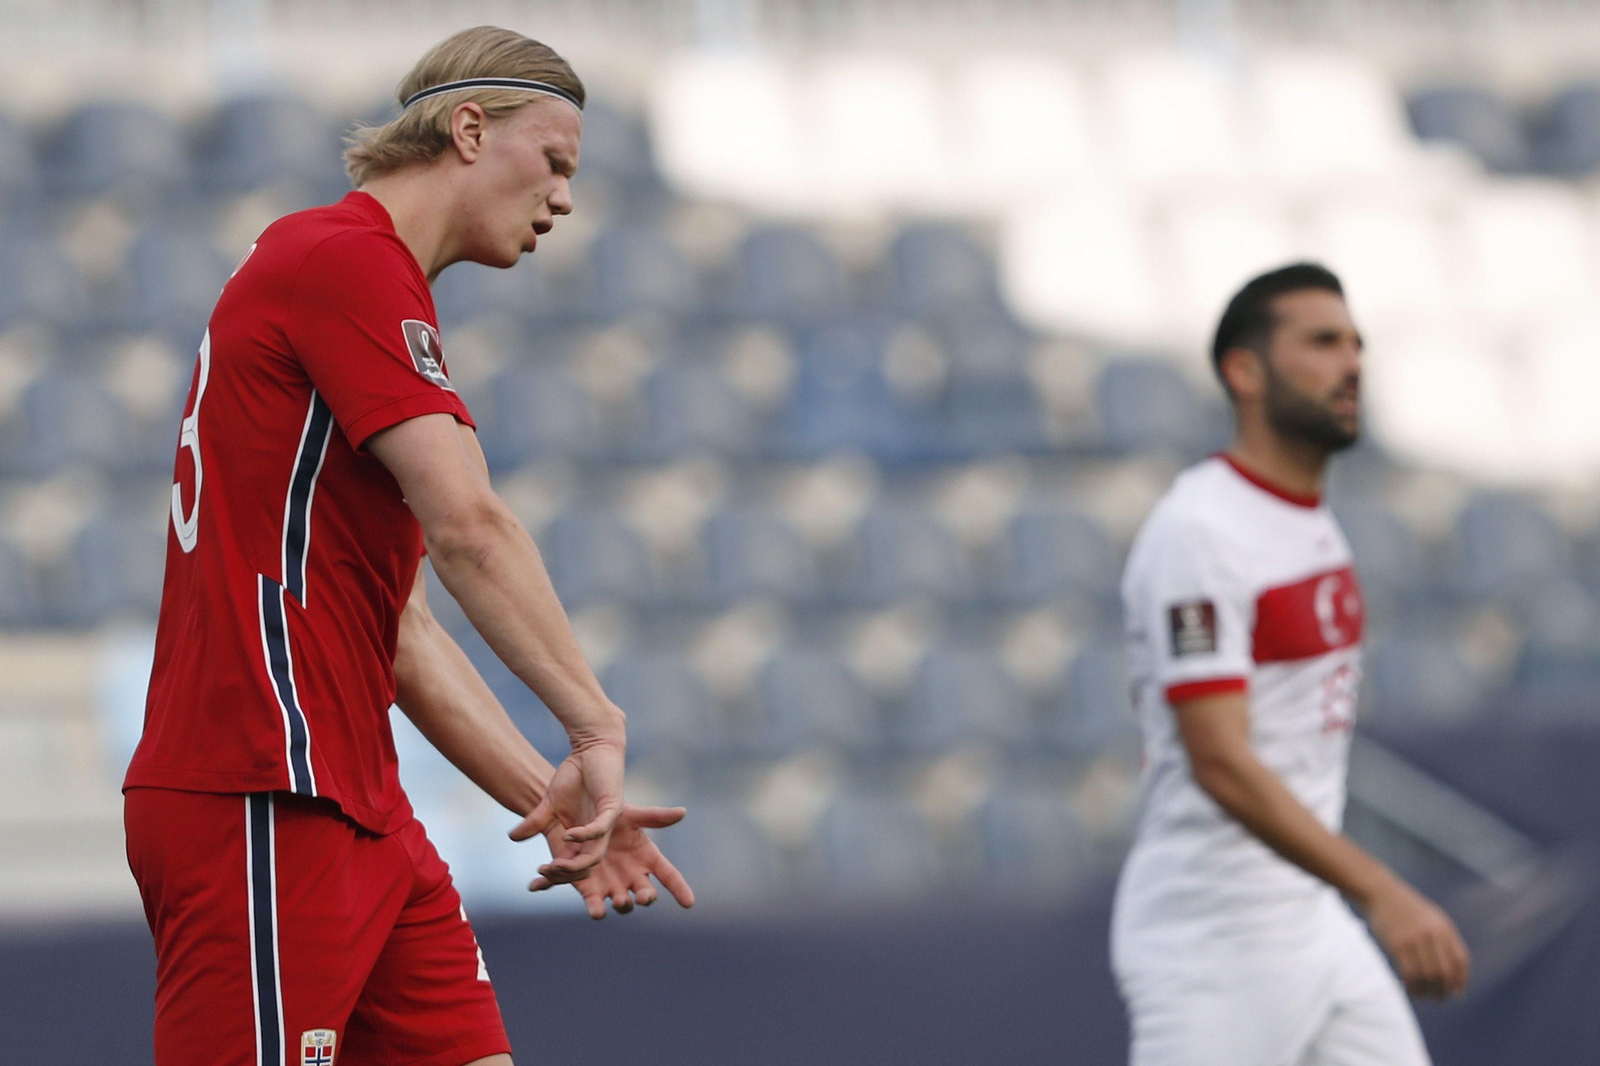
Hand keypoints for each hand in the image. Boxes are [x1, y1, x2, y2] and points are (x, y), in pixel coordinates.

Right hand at [507, 735, 624, 882]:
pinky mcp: (613, 807)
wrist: (591, 749)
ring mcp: (607, 823)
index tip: (537, 876)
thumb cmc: (574, 776)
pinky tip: (568, 834)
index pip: (574, 867)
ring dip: (575, 863)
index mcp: (584, 838)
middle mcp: (598, 835)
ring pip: (595, 855)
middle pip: (586, 868)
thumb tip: (512, 838)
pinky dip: (585, 835)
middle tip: (545, 871)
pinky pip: (600, 829)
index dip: (558, 875)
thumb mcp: (550, 802)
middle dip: (565, 875)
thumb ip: (535, 821)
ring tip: (554, 864)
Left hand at [534, 803, 696, 918]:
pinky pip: (594, 903)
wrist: (581, 821)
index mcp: (647, 859)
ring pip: (622, 904)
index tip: (689, 902)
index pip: (669, 876)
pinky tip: (596, 910)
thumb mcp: (632, 815)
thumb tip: (682, 812)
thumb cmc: (611, 817)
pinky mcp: (589, 889)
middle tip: (643, 896)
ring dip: (622, 905)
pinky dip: (594, 908)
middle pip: (646, 894)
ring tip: (619, 900)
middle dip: (646, 898)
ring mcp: (612, 886)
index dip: (680, 889)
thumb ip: (655, 816)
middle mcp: (633, 877)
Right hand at [1364, 879, 1470, 998]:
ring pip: (1427, 976)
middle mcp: (1432, 934)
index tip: (1456, 994)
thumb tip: (1453, 973)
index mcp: (1444, 928)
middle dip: (1444, 991)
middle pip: (1444, 972)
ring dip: (1426, 992)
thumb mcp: (1431, 919)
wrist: (1381, 893)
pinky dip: (1410, 986)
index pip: (1460, 961)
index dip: (1461, 981)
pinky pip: (1408, 973)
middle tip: (1438, 999)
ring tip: (1422, 996)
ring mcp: (1414, 939)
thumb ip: (1444, 940)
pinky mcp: (1396, 944)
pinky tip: (1408, 989)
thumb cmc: (1406, 909)